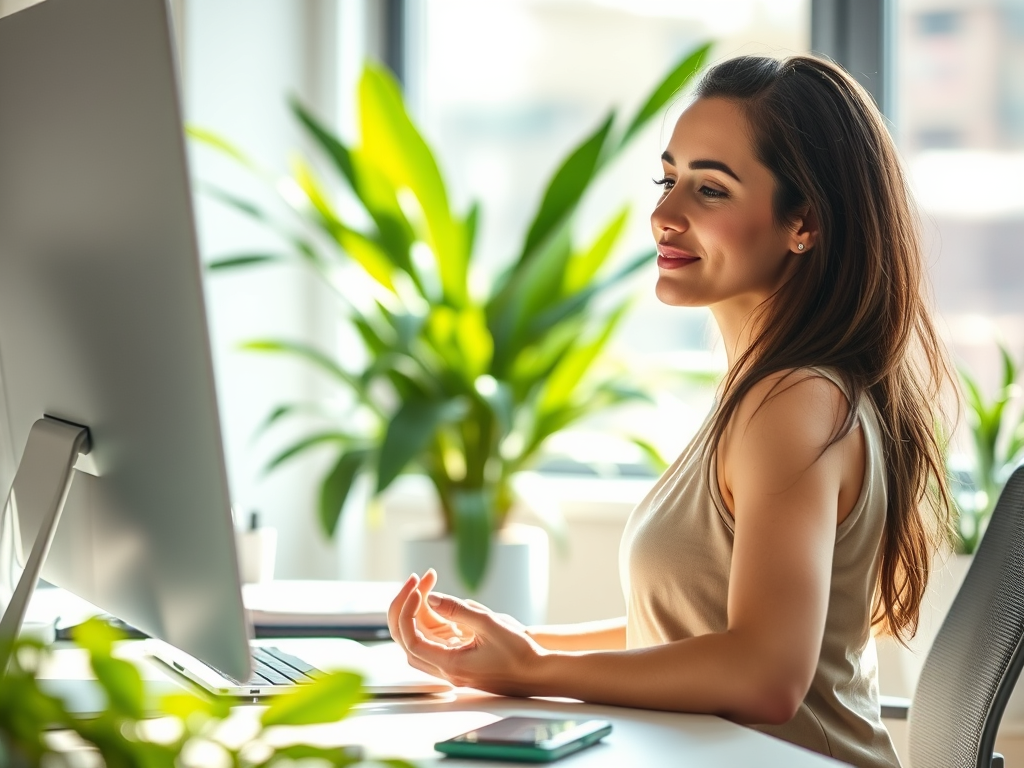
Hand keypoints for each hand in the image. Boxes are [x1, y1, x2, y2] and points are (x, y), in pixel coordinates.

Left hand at [393, 585, 545, 696]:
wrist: (537, 673)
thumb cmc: (519, 653)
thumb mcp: (490, 624)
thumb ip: (458, 610)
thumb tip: (431, 598)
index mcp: (450, 665)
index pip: (412, 641)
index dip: (408, 613)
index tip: (420, 590)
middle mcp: (445, 669)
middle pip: (407, 640)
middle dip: (406, 608)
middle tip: (417, 580)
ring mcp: (450, 665)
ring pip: (419, 638)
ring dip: (417, 610)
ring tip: (426, 582)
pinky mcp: (458, 658)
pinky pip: (434, 638)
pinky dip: (430, 617)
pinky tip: (439, 599)